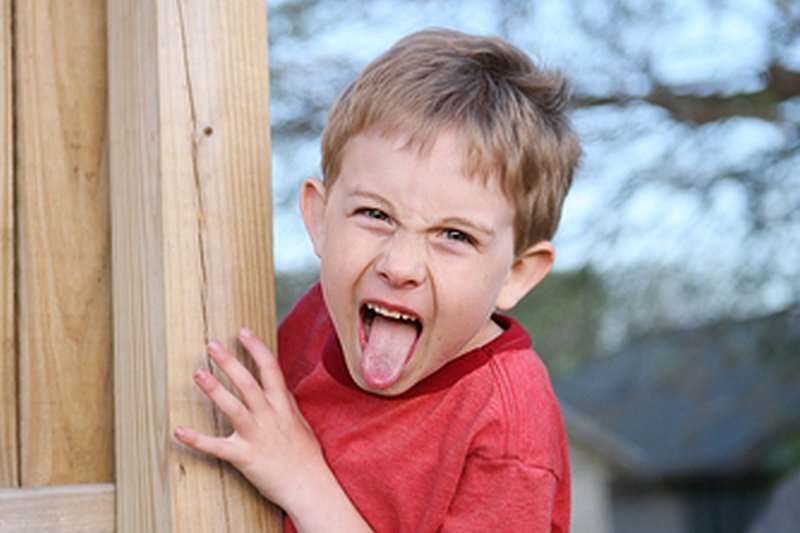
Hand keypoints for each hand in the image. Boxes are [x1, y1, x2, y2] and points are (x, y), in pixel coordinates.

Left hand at [173, 328, 324, 508]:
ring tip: (198, 373)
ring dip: (214, 389)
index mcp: (283, 405)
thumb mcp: (299, 422)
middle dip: (230, 362)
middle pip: (248, 383)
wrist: (308, 485)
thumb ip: (286, 404)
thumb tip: (279, 387)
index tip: (242, 331)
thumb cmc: (305, 455)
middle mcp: (270, 416)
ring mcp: (257, 435)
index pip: (270, 369)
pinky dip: (197, 439)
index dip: (256, 348)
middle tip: (211, 345)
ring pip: (233, 407)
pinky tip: (178, 431)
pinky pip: (217, 447)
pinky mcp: (245, 457)